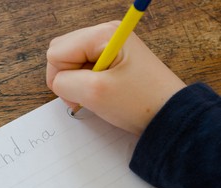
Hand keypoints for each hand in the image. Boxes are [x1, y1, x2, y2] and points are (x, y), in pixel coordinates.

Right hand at [46, 21, 185, 134]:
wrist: (169, 115)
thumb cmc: (140, 103)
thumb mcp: (95, 93)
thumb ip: (64, 82)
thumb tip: (58, 81)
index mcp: (102, 34)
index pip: (56, 52)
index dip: (61, 77)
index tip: (81, 93)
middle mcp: (105, 33)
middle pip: (61, 53)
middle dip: (68, 78)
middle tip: (87, 95)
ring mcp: (109, 44)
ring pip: (71, 62)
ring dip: (77, 82)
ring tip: (97, 95)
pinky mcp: (112, 57)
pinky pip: (84, 67)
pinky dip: (86, 83)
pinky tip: (102, 92)